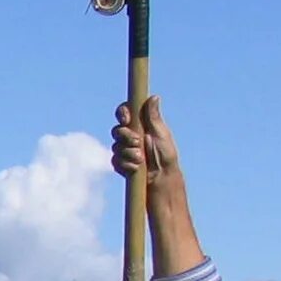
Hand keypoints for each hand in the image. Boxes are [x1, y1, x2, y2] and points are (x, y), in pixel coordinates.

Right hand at [111, 94, 204, 274]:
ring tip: (140, 160)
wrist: (161, 183)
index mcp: (143, 125)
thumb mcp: (162, 136)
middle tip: (137, 143)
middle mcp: (132, 136)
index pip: (126, 112)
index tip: (127, 118)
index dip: (123, 113)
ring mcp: (125, 150)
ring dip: (126, 152)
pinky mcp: (121, 164)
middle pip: (118, 128)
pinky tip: (134, 169)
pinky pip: (114, 160)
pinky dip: (123, 164)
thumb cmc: (166, 158)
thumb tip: (153, 97)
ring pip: (114, 145)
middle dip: (125, 135)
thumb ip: (154, 117)